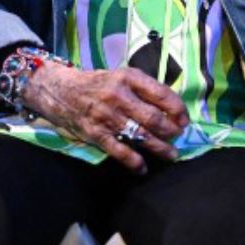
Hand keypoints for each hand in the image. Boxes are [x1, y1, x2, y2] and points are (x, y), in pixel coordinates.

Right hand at [24, 61, 189, 173]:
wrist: (60, 90)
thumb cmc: (98, 84)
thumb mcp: (122, 76)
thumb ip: (144, 89)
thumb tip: (172, 108)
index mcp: (128, 78)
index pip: (161, 94)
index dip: (177, 109)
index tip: (184, 120)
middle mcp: (118, 95)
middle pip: (152, 117)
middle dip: (170, 131)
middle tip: (178, 137)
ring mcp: (106, 115)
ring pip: (139, 135)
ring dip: (159, 147)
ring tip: (171, 154)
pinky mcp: (94, 133)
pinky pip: (118, 150)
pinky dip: (133, 161)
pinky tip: (142, 168)